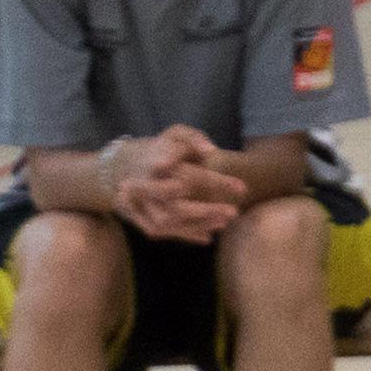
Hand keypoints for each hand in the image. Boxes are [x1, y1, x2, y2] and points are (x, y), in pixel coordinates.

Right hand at [111, 124, 244, 241]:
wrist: (127, 163)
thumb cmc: (163, 147)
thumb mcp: (176, 134)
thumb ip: (193, 138)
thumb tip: (211, 150)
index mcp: (157, 162)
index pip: (191, 176)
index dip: (217, 182)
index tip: (243, 187)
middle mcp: (144, 185)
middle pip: (176, 206)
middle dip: (206, 210)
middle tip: (234, 212)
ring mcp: (137, 203)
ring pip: (167, 221)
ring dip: (198, 225)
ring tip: (224, 222)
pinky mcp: (136, 216)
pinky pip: (159, 230)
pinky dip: (184, 234)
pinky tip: (207, 236)